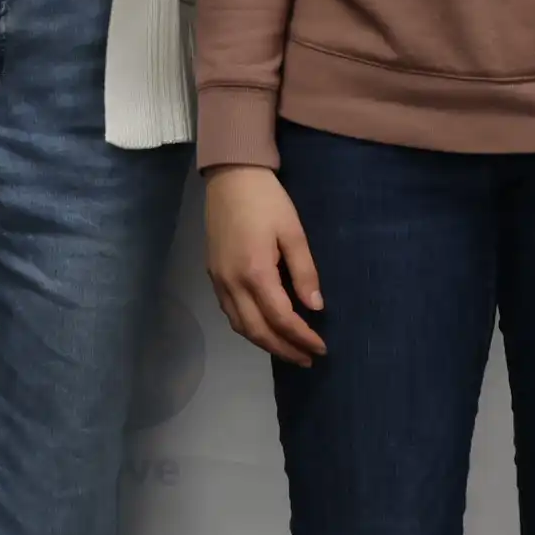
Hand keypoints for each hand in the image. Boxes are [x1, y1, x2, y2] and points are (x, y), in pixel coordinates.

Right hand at [204, 167, 326, 363]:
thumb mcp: (293, 231)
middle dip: (284, 349)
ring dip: (265, 343)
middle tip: (308, 359)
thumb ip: (304, 272)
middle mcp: (232, 283)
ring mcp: (218, 280)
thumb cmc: (267, 200)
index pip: (281, 318)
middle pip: (258, 330)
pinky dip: (248, 327)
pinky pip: (230, 312)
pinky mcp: (213, 273)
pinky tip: (264, 327)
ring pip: (240, 325)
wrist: (230, 176)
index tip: (321, 347)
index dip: (302, 337)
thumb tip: (315, 307)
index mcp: (255, 273)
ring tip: (289, 350)